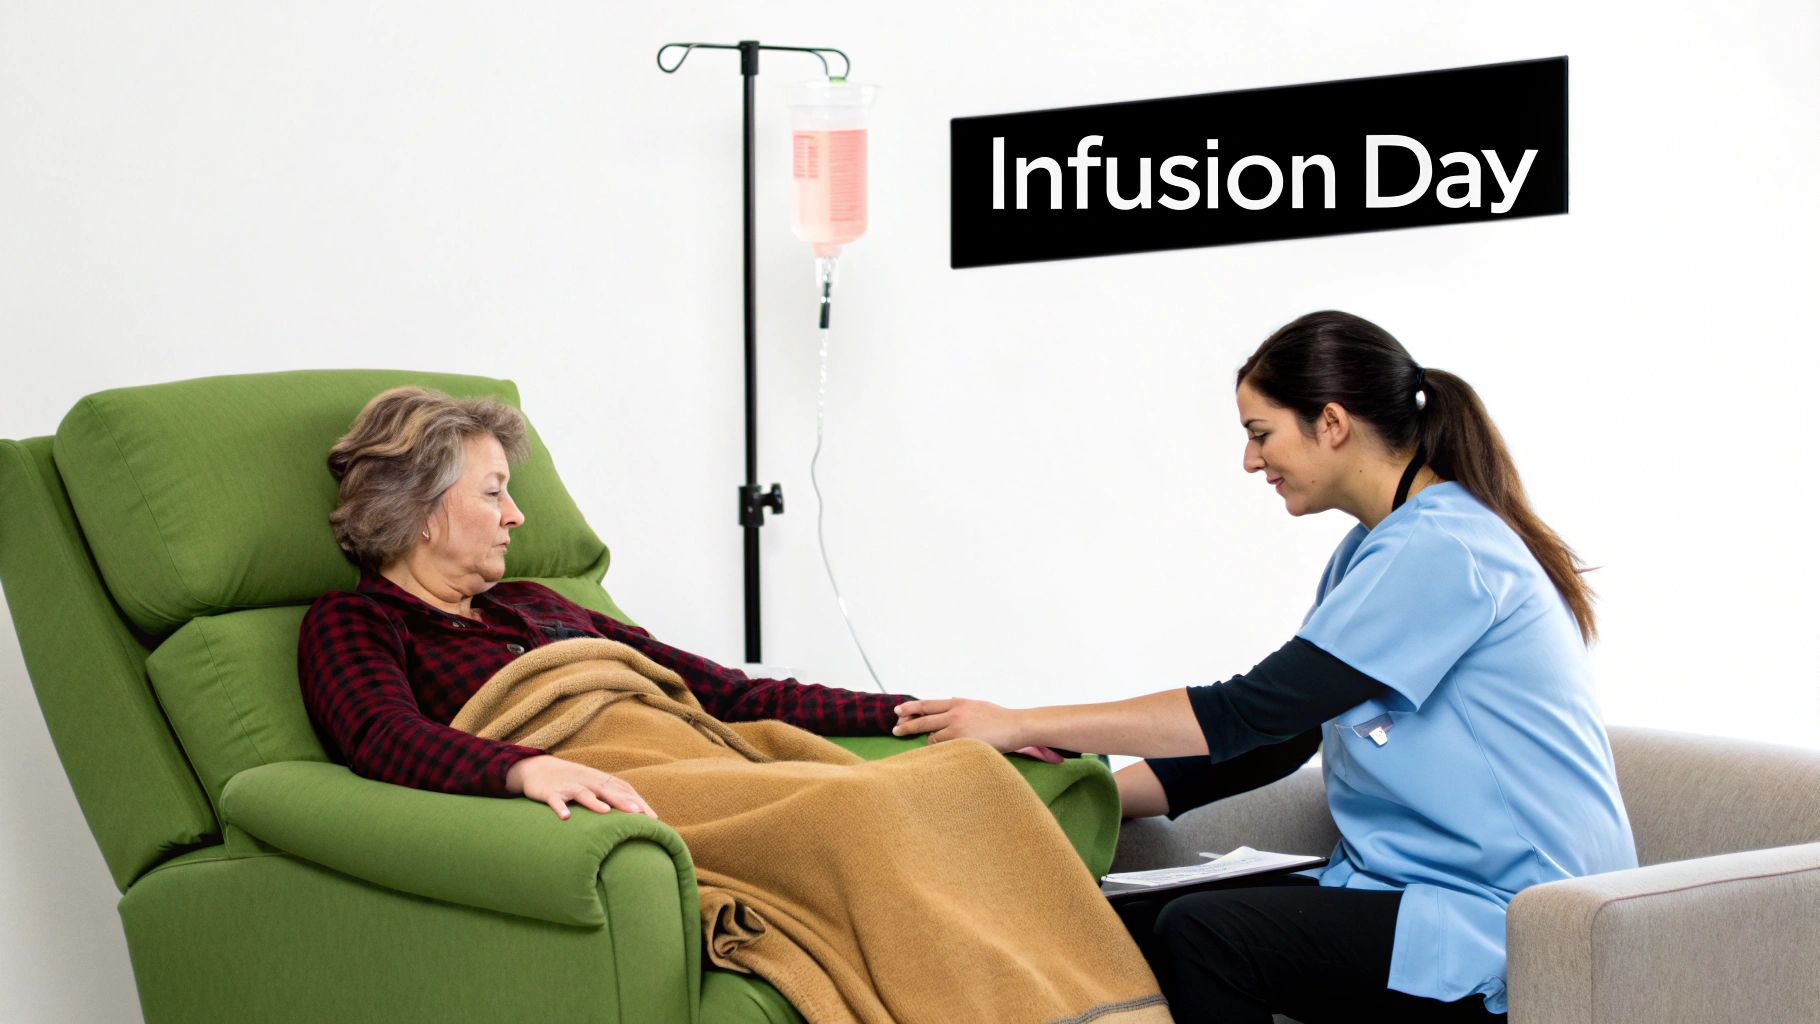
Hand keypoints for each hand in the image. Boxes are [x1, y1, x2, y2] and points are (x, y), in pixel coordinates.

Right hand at [505, 755, 658, 820]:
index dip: (638, 802)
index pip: (623, 789)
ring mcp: (568, 786)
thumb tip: (634, 814)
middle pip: (607, 790)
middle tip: (639, 814)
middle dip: (623, 802)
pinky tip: (566, 817)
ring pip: (583, 793)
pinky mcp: (549, 792)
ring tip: (606, 812)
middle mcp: (586, 780)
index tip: (652, 818)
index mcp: (599, 780)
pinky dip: (560, 808)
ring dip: (594, 802)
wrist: (536, 769)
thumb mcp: (591, 786)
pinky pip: (555, 800)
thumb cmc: (571, 782)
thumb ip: (609, 796)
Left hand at [891, 698, 1027, 751]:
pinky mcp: (963, 743)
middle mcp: (954, 714)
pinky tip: (944, 754)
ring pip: (932, 737)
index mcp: (957, 703)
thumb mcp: (976, 705)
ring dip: (930, 741)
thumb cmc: (998, 718)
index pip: (927, 704)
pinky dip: (941, 750)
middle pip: (923, 719)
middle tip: (895, 729)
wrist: (1016, 726)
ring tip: (936, 745)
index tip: (898, 711)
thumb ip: (960, 705)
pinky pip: (944, 749)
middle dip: (906, 725)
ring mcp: (958, 729)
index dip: (910, 708)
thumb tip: (948, 701)